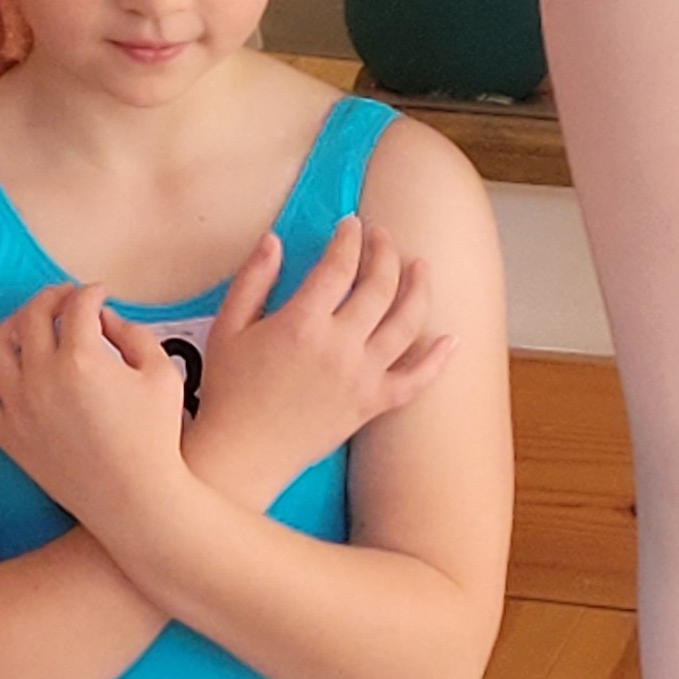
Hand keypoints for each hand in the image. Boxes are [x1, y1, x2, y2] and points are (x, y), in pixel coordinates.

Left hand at [0, 280, 189, 534]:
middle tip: (66, 298)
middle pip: (33, 315)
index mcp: (81, 358)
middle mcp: (41, 377)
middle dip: (52, 297)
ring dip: (14, 326)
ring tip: (32, 325)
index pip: (77, 306)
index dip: (92, 293)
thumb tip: (105, 318)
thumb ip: (134, 333)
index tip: (100, 295)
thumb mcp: (162, 374)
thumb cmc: (157, 438)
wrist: (136, 501)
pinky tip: (8, 375)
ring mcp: (19, 408)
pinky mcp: (9, 437)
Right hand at [186, 213, 451, 504]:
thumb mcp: (227, 327)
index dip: (348, 239)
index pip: (339, 266)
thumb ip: (253, 279)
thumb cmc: (229, 391)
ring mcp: (362, 377)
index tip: (350, 225)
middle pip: (380, 287)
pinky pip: (416, 381)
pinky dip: (437, 360)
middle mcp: (340, 346)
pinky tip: (450, 339)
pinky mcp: (372, 405)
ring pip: (407, 324)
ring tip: (420, 267)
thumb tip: (275, 240)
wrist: (243, 454)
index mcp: (302, 322)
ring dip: (419, 289)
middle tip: (383, 237)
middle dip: (385, 253)